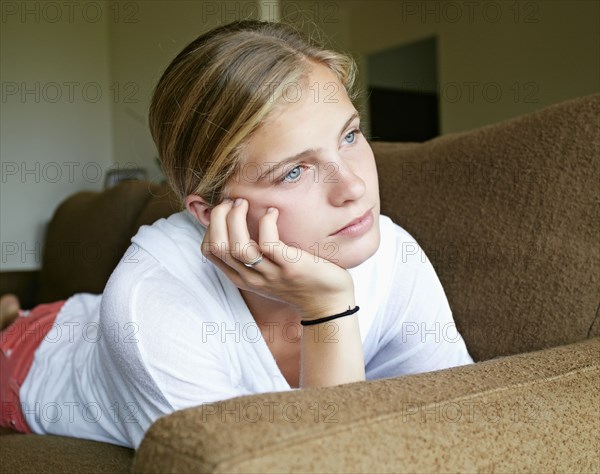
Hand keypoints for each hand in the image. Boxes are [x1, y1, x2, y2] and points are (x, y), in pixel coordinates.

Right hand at [201, 198, 354, 320]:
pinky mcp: (290, 267)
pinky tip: (273, 213)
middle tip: (235, 202)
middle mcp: (251, 277)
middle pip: (219, 246)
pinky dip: (266, 223)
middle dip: (220, 216)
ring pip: (238, 246)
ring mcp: (270, 273)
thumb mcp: (267, 271)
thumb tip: (239, 221)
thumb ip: (252, 255)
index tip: (226, 210)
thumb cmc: (298, 281)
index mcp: (241, 277)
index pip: (209, 250)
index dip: (211, 225)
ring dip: (237, 218)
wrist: (327, 304)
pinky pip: (268, 244)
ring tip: (247, 203)